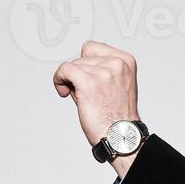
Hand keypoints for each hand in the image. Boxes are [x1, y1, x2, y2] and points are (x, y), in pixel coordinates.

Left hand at [53, 40, 141, 175]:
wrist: (120, 135)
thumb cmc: (117, 114)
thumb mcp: (118, 83)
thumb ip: (103, 68)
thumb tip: (77, 62)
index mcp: (126, 61)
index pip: (93, 48)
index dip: (86, 63)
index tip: (87, 78)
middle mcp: (117, 63)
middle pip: (82, 56)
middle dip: (80, 73)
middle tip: (86, 92)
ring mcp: (104, 72)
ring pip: (73, 65)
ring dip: (71, 81)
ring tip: (82, 97)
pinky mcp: (89, 83)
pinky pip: (64, 70)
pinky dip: (59, 80)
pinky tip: (63, 92)